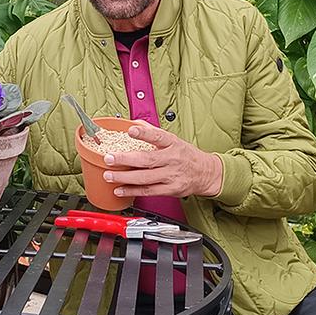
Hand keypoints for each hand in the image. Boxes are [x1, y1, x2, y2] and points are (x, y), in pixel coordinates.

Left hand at [101, 123, 222, 198]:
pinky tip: (120, 190)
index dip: (144, 133)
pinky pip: (149, 191)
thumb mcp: (174, 139)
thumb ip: (153, 132)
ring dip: (125, 178)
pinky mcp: (170, 189)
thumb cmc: (187, 155)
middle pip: (147, 160)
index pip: (158, 136)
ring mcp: (171, 175)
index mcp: (172, 143)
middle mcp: (172, 159)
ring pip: (145, 178)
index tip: (131, 130)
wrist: (206, 173)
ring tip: (109, 176)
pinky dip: (133, 191)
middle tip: (109, 158)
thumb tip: (135, 123)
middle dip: (125, 160)